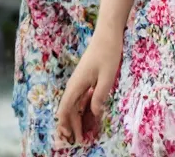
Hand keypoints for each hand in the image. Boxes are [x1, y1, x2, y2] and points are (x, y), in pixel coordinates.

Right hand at [56, 29, 122, 146]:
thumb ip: (99, 96)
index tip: (70, 136)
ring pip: (75, 103)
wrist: (108, 33)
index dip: (66, 123)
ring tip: (82, 132)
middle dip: (71, 124)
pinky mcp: (87, 77)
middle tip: (78, 140)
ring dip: (77, 118)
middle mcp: (76, 82)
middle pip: (69, 107)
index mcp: (77, 83)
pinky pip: (82, 96)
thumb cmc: (108, 52)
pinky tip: (89, 115)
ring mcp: (81, 79)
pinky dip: (84, 108)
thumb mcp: (107, 77)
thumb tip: (94, 114)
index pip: (66, 107)